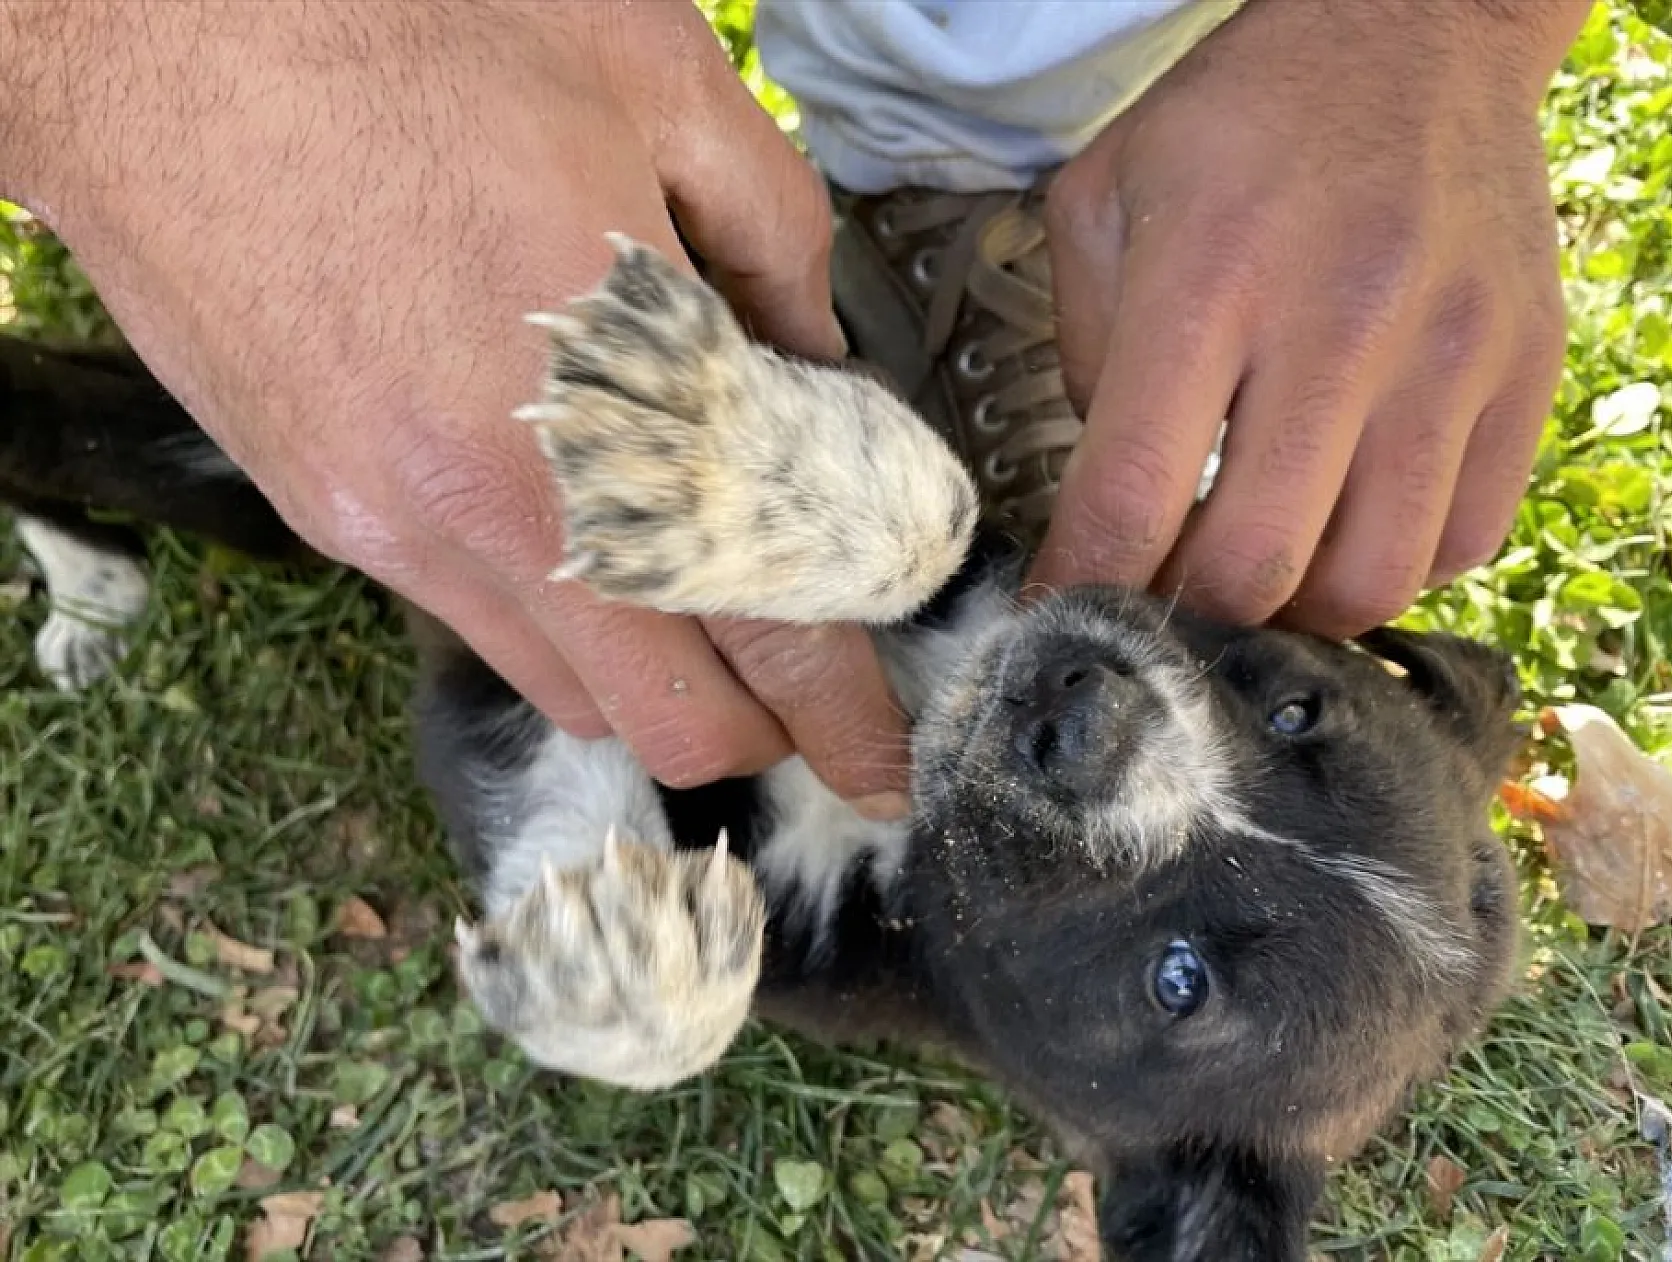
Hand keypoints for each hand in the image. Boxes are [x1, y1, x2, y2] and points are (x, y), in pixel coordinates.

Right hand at [0, 1, 909, 812]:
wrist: (154, 35)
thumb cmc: (412, 33)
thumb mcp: (652, 79)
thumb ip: (776, 236)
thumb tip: (819, 359)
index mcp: (604, 409)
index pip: (766, 630)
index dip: (842, 714)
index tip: (881, 761)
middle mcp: (493, 515)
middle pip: (663, 723)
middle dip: (754, 724)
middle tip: (801, 678)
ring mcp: (393, 530)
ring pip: (562, 691)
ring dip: (649, 677)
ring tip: (687, 595)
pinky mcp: (323, 515)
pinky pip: (469, 620)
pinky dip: (548, 616)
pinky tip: (565, 524)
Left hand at [1035, 0, 1587, 638]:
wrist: (1418, 31)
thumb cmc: (1243, 121)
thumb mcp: (1105, 199)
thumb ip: (1087, 358)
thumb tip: (1114, 504)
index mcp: (1208, 281)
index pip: (1130, 496)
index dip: (1082, 589)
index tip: (1058, 622)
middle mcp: (1339, 326)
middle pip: (1256, 567)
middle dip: (1188, 617)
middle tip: (1162, 598)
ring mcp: (1449, 354)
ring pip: (1370, 580)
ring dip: (1294, 609)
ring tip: (1258, 564)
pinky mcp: (1525, 371)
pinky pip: (1464, 539)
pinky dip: (1393, 565)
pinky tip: (1346, 518)